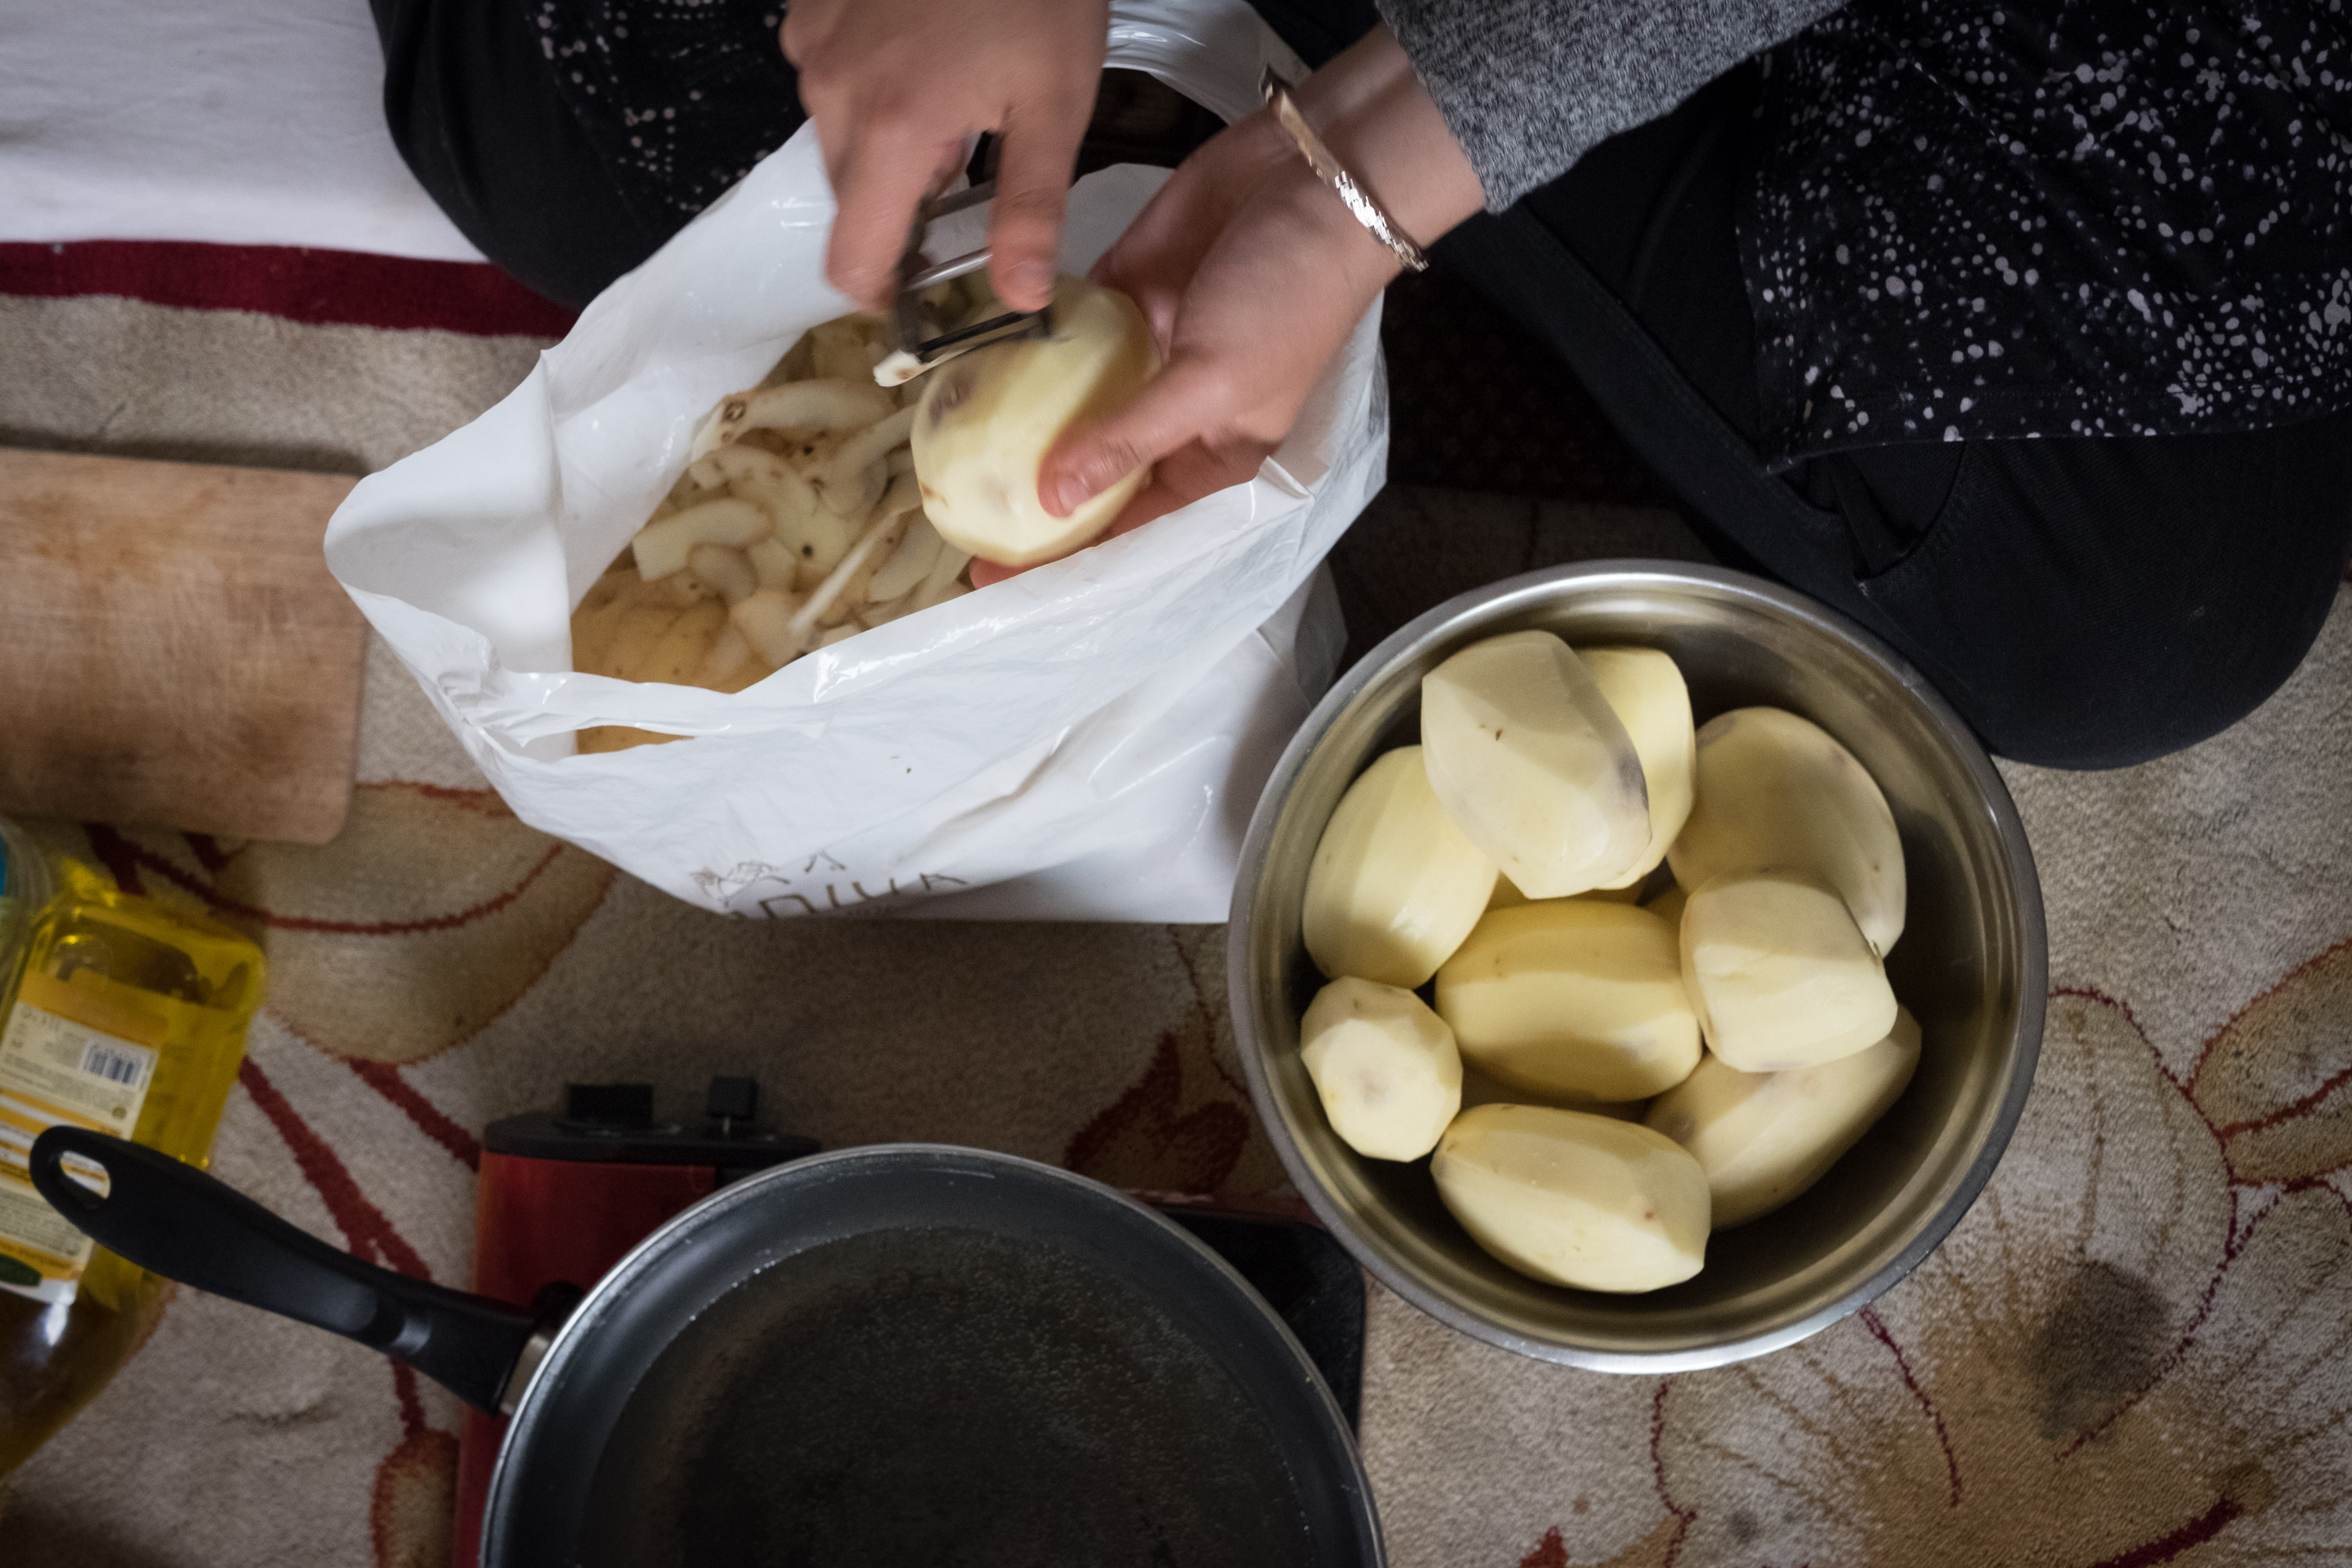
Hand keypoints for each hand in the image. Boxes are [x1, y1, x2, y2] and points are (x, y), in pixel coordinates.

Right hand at [783, 0, 1107, 314]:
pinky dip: (870, 88)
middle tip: (967, 162)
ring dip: (888, 143)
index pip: (851, 261)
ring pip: (840, 142)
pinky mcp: (807, 12)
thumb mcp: (1055, 106)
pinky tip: (921, 52)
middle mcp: (831, 95)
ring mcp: (811, 47)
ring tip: (951, 93)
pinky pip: (830, 82)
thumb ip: (1031, 210)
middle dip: (902, 205)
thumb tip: (1021, 299)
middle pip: (851, 202)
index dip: (884, 291)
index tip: (920, 289)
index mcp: (890, 131)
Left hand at [972, 26, 1483, 587]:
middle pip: (1091, 471)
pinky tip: (970, 368)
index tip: (992, 573)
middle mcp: (1173, 414)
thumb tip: (1052, 498)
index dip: (1066, 553)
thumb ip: (1130, 437)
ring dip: (1017, 422)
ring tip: (946, 451)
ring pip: (1069, 401)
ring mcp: (1144, 351)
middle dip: (1029, 493)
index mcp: (1213, 456)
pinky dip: (1024, 346)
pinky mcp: (1122, 292)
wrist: (1315, 179)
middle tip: (953, 514)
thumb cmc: (1285, 296)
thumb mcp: (1212, 381)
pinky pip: (1062, 331)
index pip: (1129, 523)